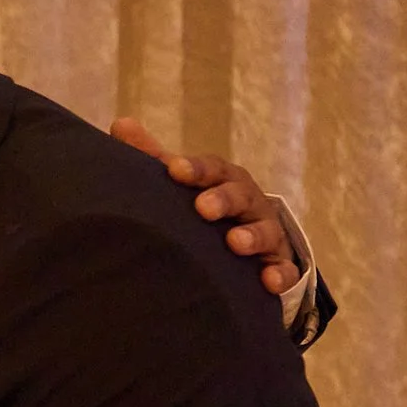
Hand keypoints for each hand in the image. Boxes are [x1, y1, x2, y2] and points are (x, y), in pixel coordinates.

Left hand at [110, 117, 305, 294]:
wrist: (250, 242)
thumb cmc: (209, 205)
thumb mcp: (185, 183)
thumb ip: (154, 158)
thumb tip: (121, 124)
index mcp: (224, 181)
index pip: (213, 169)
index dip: (196, 169)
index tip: (175, 170)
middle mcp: (248, 202)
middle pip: (239, 195)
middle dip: (223, 199)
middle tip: (203, 208)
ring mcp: (267, 233)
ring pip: (265, 231)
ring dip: (251, 236)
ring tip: (235, 243)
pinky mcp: (278, 264)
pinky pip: (284, 270)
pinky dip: (280, 274)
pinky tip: (269, 282)